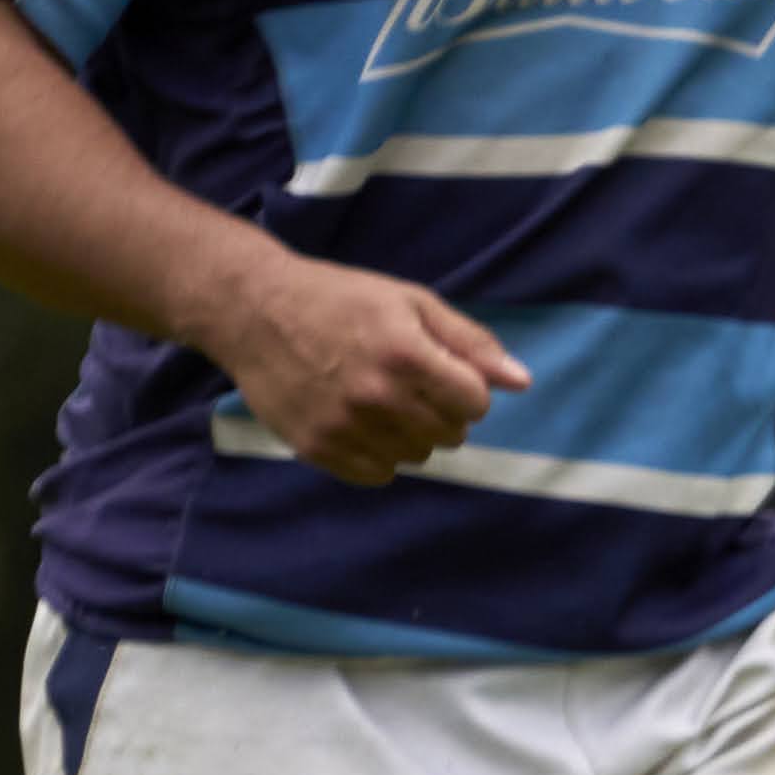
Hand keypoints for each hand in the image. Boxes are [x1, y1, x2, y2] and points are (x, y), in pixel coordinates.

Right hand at [195, 249, 527, 485]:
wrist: (253, 310)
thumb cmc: (340, 300)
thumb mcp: (410, 302)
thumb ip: (469, 342)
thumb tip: (521, 382)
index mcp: (406, 355)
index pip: (476, 404)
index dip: (466, 389)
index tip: (441, 372)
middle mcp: (377, 396)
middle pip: (450, 436)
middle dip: (441, 412)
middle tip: (407, 384)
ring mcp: (345, 426)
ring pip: (417, 457)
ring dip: (410, 435)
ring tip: (379, 400)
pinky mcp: (318, 449)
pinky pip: (378, 475)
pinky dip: (377, 455)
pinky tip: (359, 422)